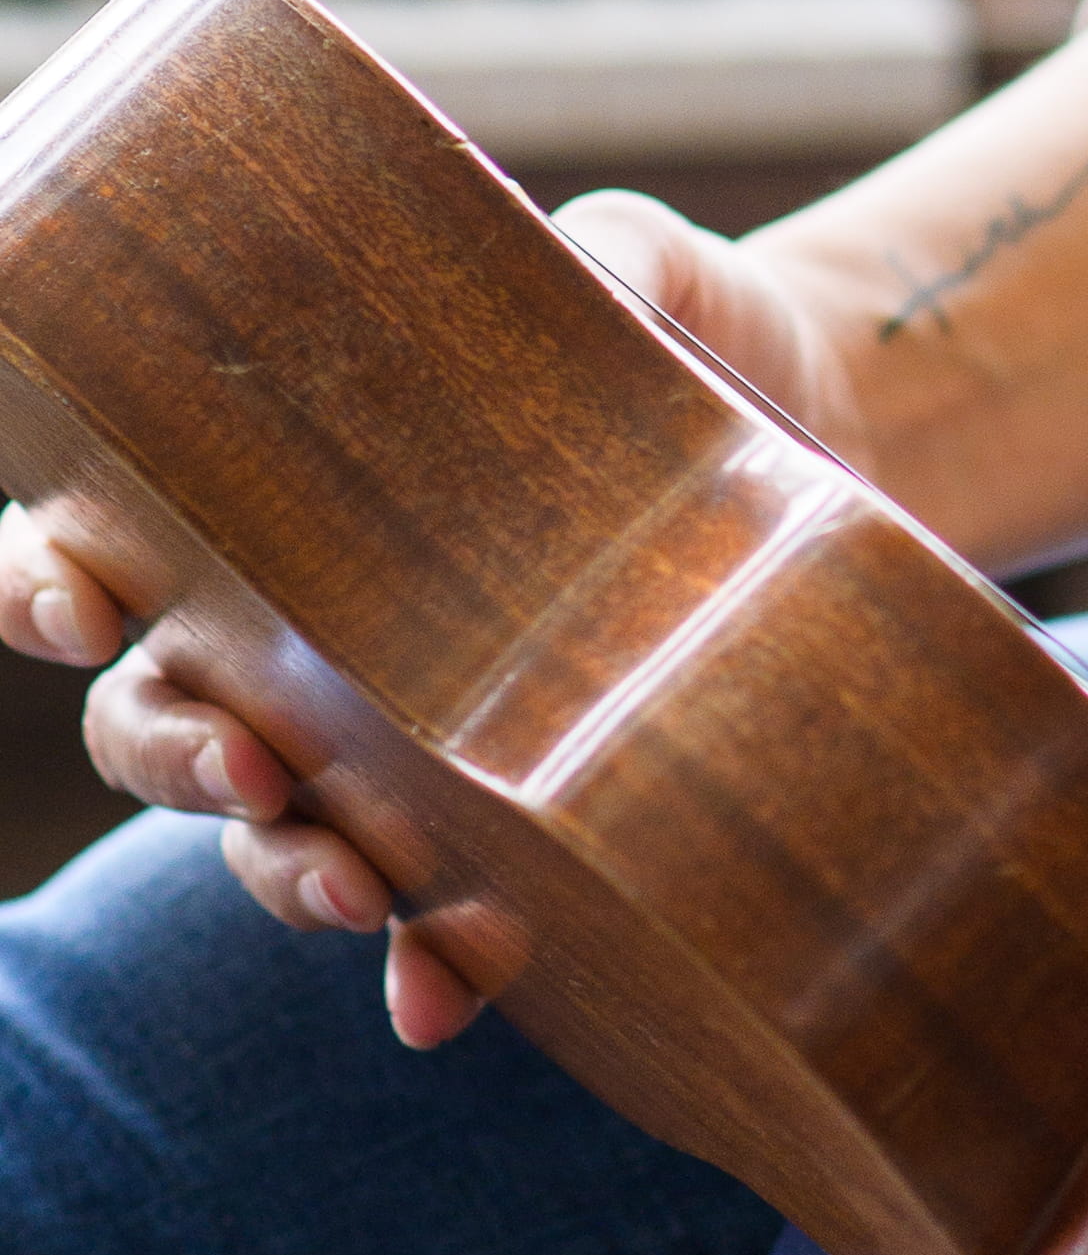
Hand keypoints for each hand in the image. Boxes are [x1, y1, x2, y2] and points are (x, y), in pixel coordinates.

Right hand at [0, 190, 859, 1050]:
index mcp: (270, 490)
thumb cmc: (685, 332)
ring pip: (269, 836)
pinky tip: (442, 999)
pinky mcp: (512, 817)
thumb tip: (580, 261)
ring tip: (353, 885)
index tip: (81, 606)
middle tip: (248, 760)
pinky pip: (434, 925)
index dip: (48, 582)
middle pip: (153, 716)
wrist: (841, 432)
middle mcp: (300, 631)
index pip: (99, 539)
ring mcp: (394, 738)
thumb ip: (595, 255)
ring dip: (285, 873)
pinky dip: (424, 971)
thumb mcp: (639, 265)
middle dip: (173, 752)